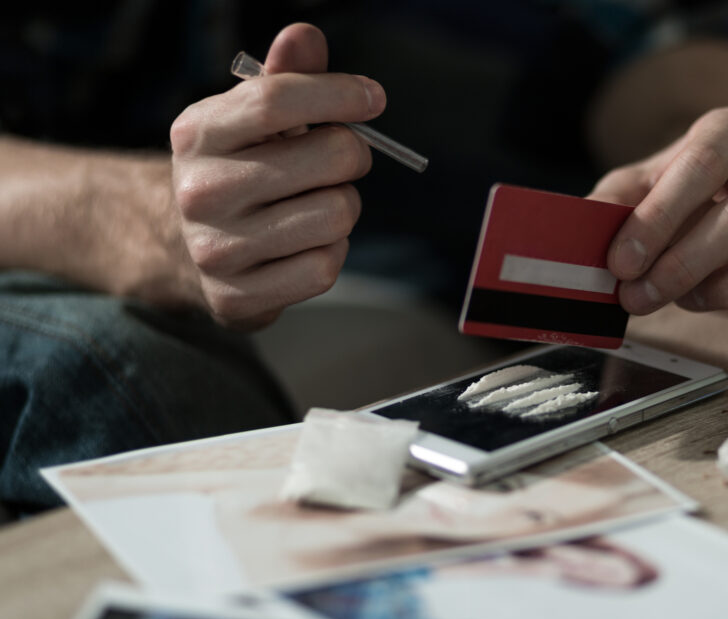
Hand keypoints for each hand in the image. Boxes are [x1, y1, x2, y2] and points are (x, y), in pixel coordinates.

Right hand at [170, 23, 384, 328]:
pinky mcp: (238, 298)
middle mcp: (201, 191)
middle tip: (336, 162)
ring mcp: (217, 250)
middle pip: (331, 158)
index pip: (277, 99)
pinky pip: (324, 267)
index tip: (373, 98)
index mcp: (198, 134)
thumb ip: (284, 77)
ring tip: (313, 205)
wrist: (180, 247)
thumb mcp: (246, 118)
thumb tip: (305, 36)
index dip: (338, 94)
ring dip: (342, 207)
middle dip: (351, 156)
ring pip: (338, 215)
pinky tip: (305, 244)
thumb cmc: (234, 169)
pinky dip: (331, 252)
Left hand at [590, 106, 727, 325]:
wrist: (720, 196)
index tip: (622, 262)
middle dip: (683, 268)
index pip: (703, 164)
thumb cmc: (674, 193)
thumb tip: (581, 231)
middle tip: (637, 298)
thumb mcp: (634, 186)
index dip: (660, 219)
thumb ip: (609, 203)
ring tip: (686, 299)